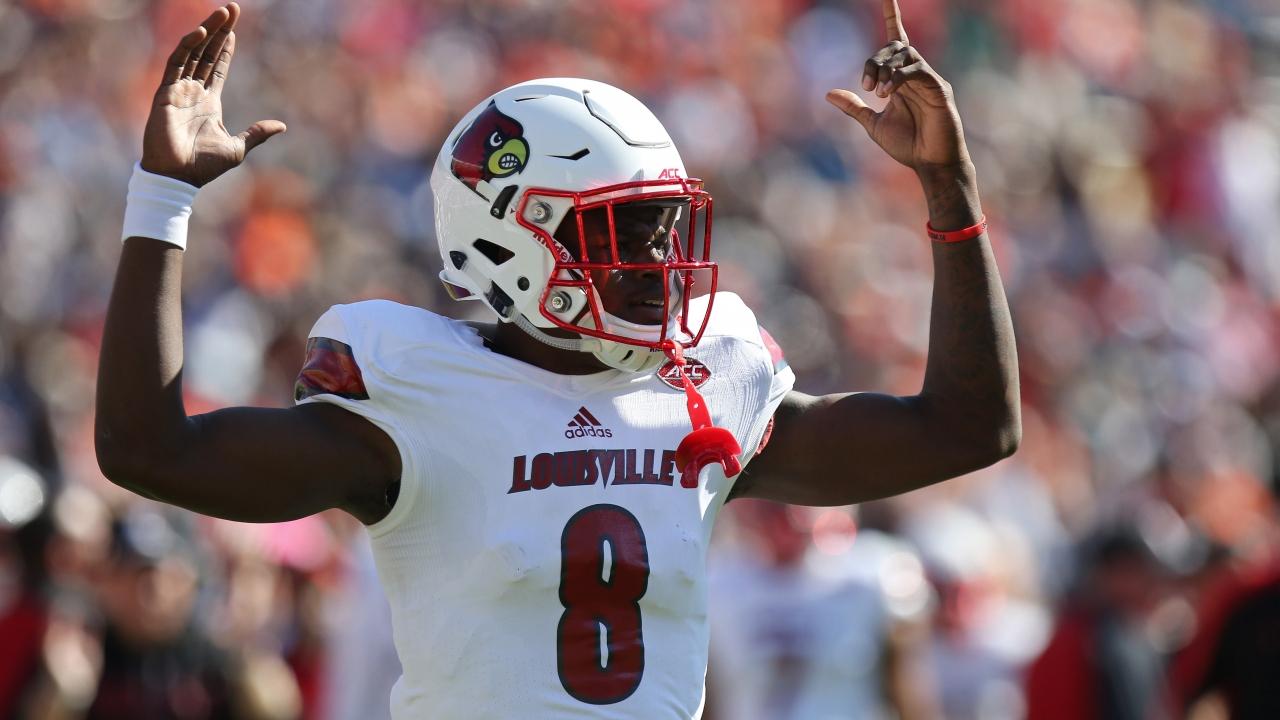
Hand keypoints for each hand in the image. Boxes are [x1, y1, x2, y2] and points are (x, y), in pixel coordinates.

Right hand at [141, 3, 283, 186]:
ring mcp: (179, 90)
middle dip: (219, 31)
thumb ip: (257, 133)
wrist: (178, 177)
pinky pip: (176, 63)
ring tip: (221, 13)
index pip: (218, 67)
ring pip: (193, 52)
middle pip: (207, 53)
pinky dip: (187, 47)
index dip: (225, 49)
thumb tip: (282, 126)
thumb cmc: (204, 166)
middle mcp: (193, 92)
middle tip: (231, 9)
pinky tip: (200, 32)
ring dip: (206, 31)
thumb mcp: (237, 147)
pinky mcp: (166, 92)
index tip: (234, 30)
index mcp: (209, 102)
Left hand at [825, 0, 968, 173]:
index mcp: (900, 78)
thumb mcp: (873, 124)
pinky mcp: (939, 88)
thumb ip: (855, 107)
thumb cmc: (908, 145)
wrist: (930, 165)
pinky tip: (888, 93)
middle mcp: (915, 74)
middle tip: (866, 86)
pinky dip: (899, 77)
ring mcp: (928, 79)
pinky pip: (918, 70)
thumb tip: (828, 93)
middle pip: (893, 45)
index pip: (895, 38)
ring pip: (905, 53)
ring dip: (885, 68)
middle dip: (875, 60)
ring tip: (878, 92)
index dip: (892, 14)